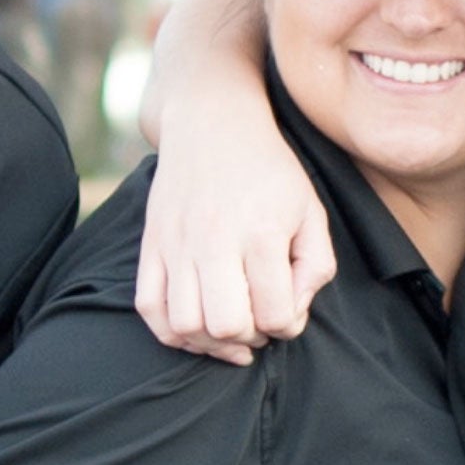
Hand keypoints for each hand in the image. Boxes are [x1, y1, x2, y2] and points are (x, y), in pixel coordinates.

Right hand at [136, 132, 335, 363]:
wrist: (212, 123)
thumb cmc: (270, 171)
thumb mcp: (311, 211)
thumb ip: (315, 267)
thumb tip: (293, 313)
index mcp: (261, 234)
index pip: (274, 315)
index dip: (288, 325)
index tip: (287, 308)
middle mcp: (214, 242)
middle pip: (225, 326)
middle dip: (249, 336)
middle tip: (258, 318)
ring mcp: (177, 244)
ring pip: (184, 325)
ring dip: (210, 341)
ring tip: (229, 327)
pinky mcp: (152, 245)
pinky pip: (149, 308)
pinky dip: (171, 332)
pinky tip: (196, 327)